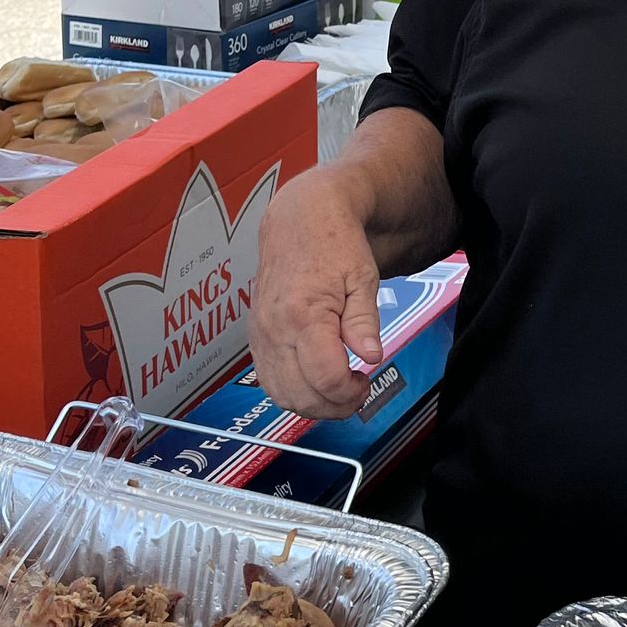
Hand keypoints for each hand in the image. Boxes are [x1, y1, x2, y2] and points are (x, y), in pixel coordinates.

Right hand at [247, 165, 382, 420]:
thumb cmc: (333, 243)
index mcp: (303, 314)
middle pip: (301, 395)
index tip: (365, 380)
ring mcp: (261, 335)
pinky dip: (292, 392)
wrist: (298, 220)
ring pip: (281, 395)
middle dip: (335, 406)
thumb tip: (371, 356)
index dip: (350, 391)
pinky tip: (315, 382)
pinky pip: (268, 380)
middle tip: (357, 391)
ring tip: (338, 390)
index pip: (326, 377)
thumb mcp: (362, 278)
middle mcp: (275, 329)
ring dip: (313, 405)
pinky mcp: (255, 337)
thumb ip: (364, 322)